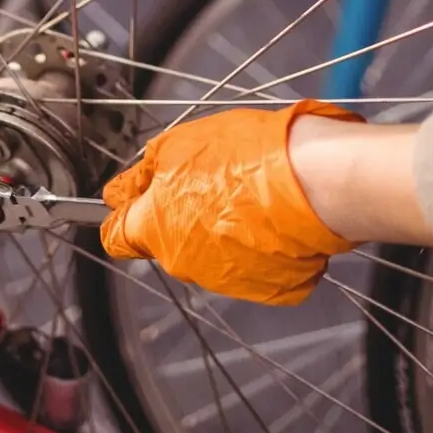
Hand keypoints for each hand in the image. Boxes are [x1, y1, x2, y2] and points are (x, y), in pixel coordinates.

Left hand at [100, 102, 360, 305]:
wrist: (314, 183)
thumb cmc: (247, 157)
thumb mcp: (180, 144)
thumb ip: (145, 172)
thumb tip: (119, 191)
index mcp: (156, 228)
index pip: (117, 237)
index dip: (122, 214)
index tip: (133, 199)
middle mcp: (184, 263)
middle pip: (167, 240)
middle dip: (180, 212)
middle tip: (210, 178)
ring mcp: (227, 281)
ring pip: (211, 252)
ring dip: (220, 226)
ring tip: (251, 192)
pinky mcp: (268, 289)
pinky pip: (253, 264)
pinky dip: (257, 244)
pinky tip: (273, 216)